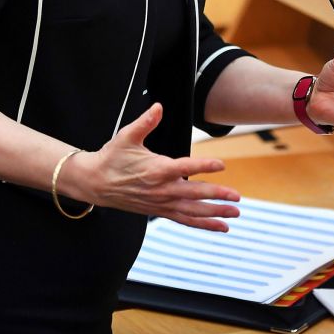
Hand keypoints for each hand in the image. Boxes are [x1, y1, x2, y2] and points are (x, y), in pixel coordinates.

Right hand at [63, 103, 240, 230]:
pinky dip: (204, 224)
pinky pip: (185, 220)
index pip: (184, 167)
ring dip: (214, 213)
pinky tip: (221, 226)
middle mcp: (161, 189)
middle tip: (237, 197)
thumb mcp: (126, 136)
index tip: (221, 164)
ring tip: (235, 213)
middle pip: (194, 194)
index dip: (203, 165)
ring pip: (192, 211)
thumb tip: (158, 107)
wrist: (96, 183)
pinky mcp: (160, 210)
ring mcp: (161, 203)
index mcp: (155, 169)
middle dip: (217, 196)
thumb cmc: (112, 157)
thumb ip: (145, 122)